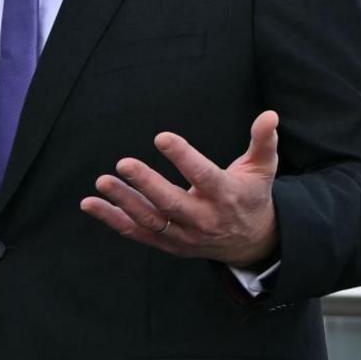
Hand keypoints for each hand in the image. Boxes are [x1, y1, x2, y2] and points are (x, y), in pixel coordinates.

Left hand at [80, 110, 280, 268]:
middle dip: (146, 184)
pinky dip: (113, 220)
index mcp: (226, 196)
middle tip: (123, 164)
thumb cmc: (251, 196)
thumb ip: (263, 142)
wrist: (252, 243)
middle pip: (171, 204)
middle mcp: (204, 219)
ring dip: (123, 202)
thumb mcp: (262, 169)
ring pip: (150, 221)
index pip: (203, 176)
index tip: (162, 137)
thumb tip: (269, 115)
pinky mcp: (170, 244)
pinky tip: (91, 204)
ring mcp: (185, 235)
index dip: (183, 157)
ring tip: (102, 182)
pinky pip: (138, 233)